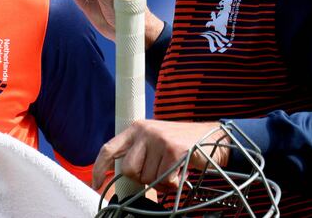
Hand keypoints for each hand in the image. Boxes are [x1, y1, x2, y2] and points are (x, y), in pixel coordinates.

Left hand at [91, 120, 228, 190]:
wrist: (215, 137)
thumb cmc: (181, 145)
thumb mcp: (154, 143)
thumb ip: (139, 154)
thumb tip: (125, 176)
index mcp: (136, 129)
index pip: (108, 148)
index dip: (99, 167)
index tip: (96, 183)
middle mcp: (144, 131)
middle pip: (128, 169)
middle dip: (142, 179)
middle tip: (158, 174)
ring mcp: (159, 139)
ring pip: (147, 177)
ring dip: (160, 182)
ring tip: (172, 171)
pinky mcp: (173, 149)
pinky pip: (164, 180)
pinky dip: (173, 183)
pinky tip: (181, 173)